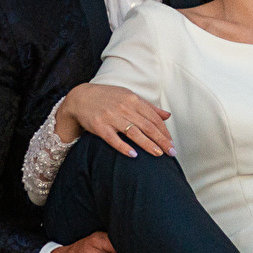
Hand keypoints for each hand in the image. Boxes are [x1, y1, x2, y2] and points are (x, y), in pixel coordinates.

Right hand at [56, 84, 173, 158]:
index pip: (153, 118)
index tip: (171, 143)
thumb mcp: (129, 97)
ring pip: (133, 133)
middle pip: (147, 126)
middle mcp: (124, 108)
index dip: (164, 131)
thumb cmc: (108, 98)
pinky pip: (113, 139)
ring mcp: (111, 117)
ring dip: (148, 144)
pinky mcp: (99, 126)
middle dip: (161, 140)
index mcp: (133, 100)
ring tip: (158, 154)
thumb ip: (149, 107)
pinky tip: (134, 155)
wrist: (80, 97)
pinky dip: (124, 147)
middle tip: (171, 152)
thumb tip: (167, 115)